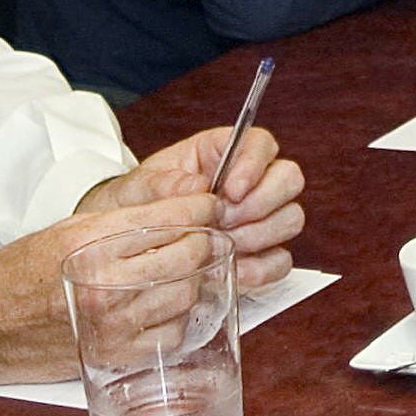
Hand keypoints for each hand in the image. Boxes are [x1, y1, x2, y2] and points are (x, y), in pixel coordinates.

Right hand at [0, 190, 221, 390]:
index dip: (201, 207)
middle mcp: (105, 285)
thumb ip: (128, 216)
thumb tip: (186, 200)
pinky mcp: (115, 357)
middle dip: (204, 239)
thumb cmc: (20, 272)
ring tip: (181, 269)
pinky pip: (173, 335)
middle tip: (203, 234)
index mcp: (93, 244)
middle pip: (189, 254)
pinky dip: (178, 319)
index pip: (172, 218)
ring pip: (188, 294)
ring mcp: (112, 325)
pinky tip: (164, 306)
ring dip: (194, 279)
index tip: (210, 204)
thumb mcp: (70, 227)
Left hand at [81, 124, 309, 287]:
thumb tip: (196, 187)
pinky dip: (262, 268)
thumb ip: (165, 183)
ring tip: (224, 245)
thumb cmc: (136, 205)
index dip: (255, 164)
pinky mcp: (259, 253)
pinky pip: (281, 260)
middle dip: (261, 203)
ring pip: (291, 218)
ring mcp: (258, 219)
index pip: (260, 144)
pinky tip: (234, 271)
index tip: (231, 190)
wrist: (124, 245)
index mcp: (222, 153)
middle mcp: (249, 182)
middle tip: (226, 221)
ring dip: (260, 235)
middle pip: (288, 179)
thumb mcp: (139, 187)